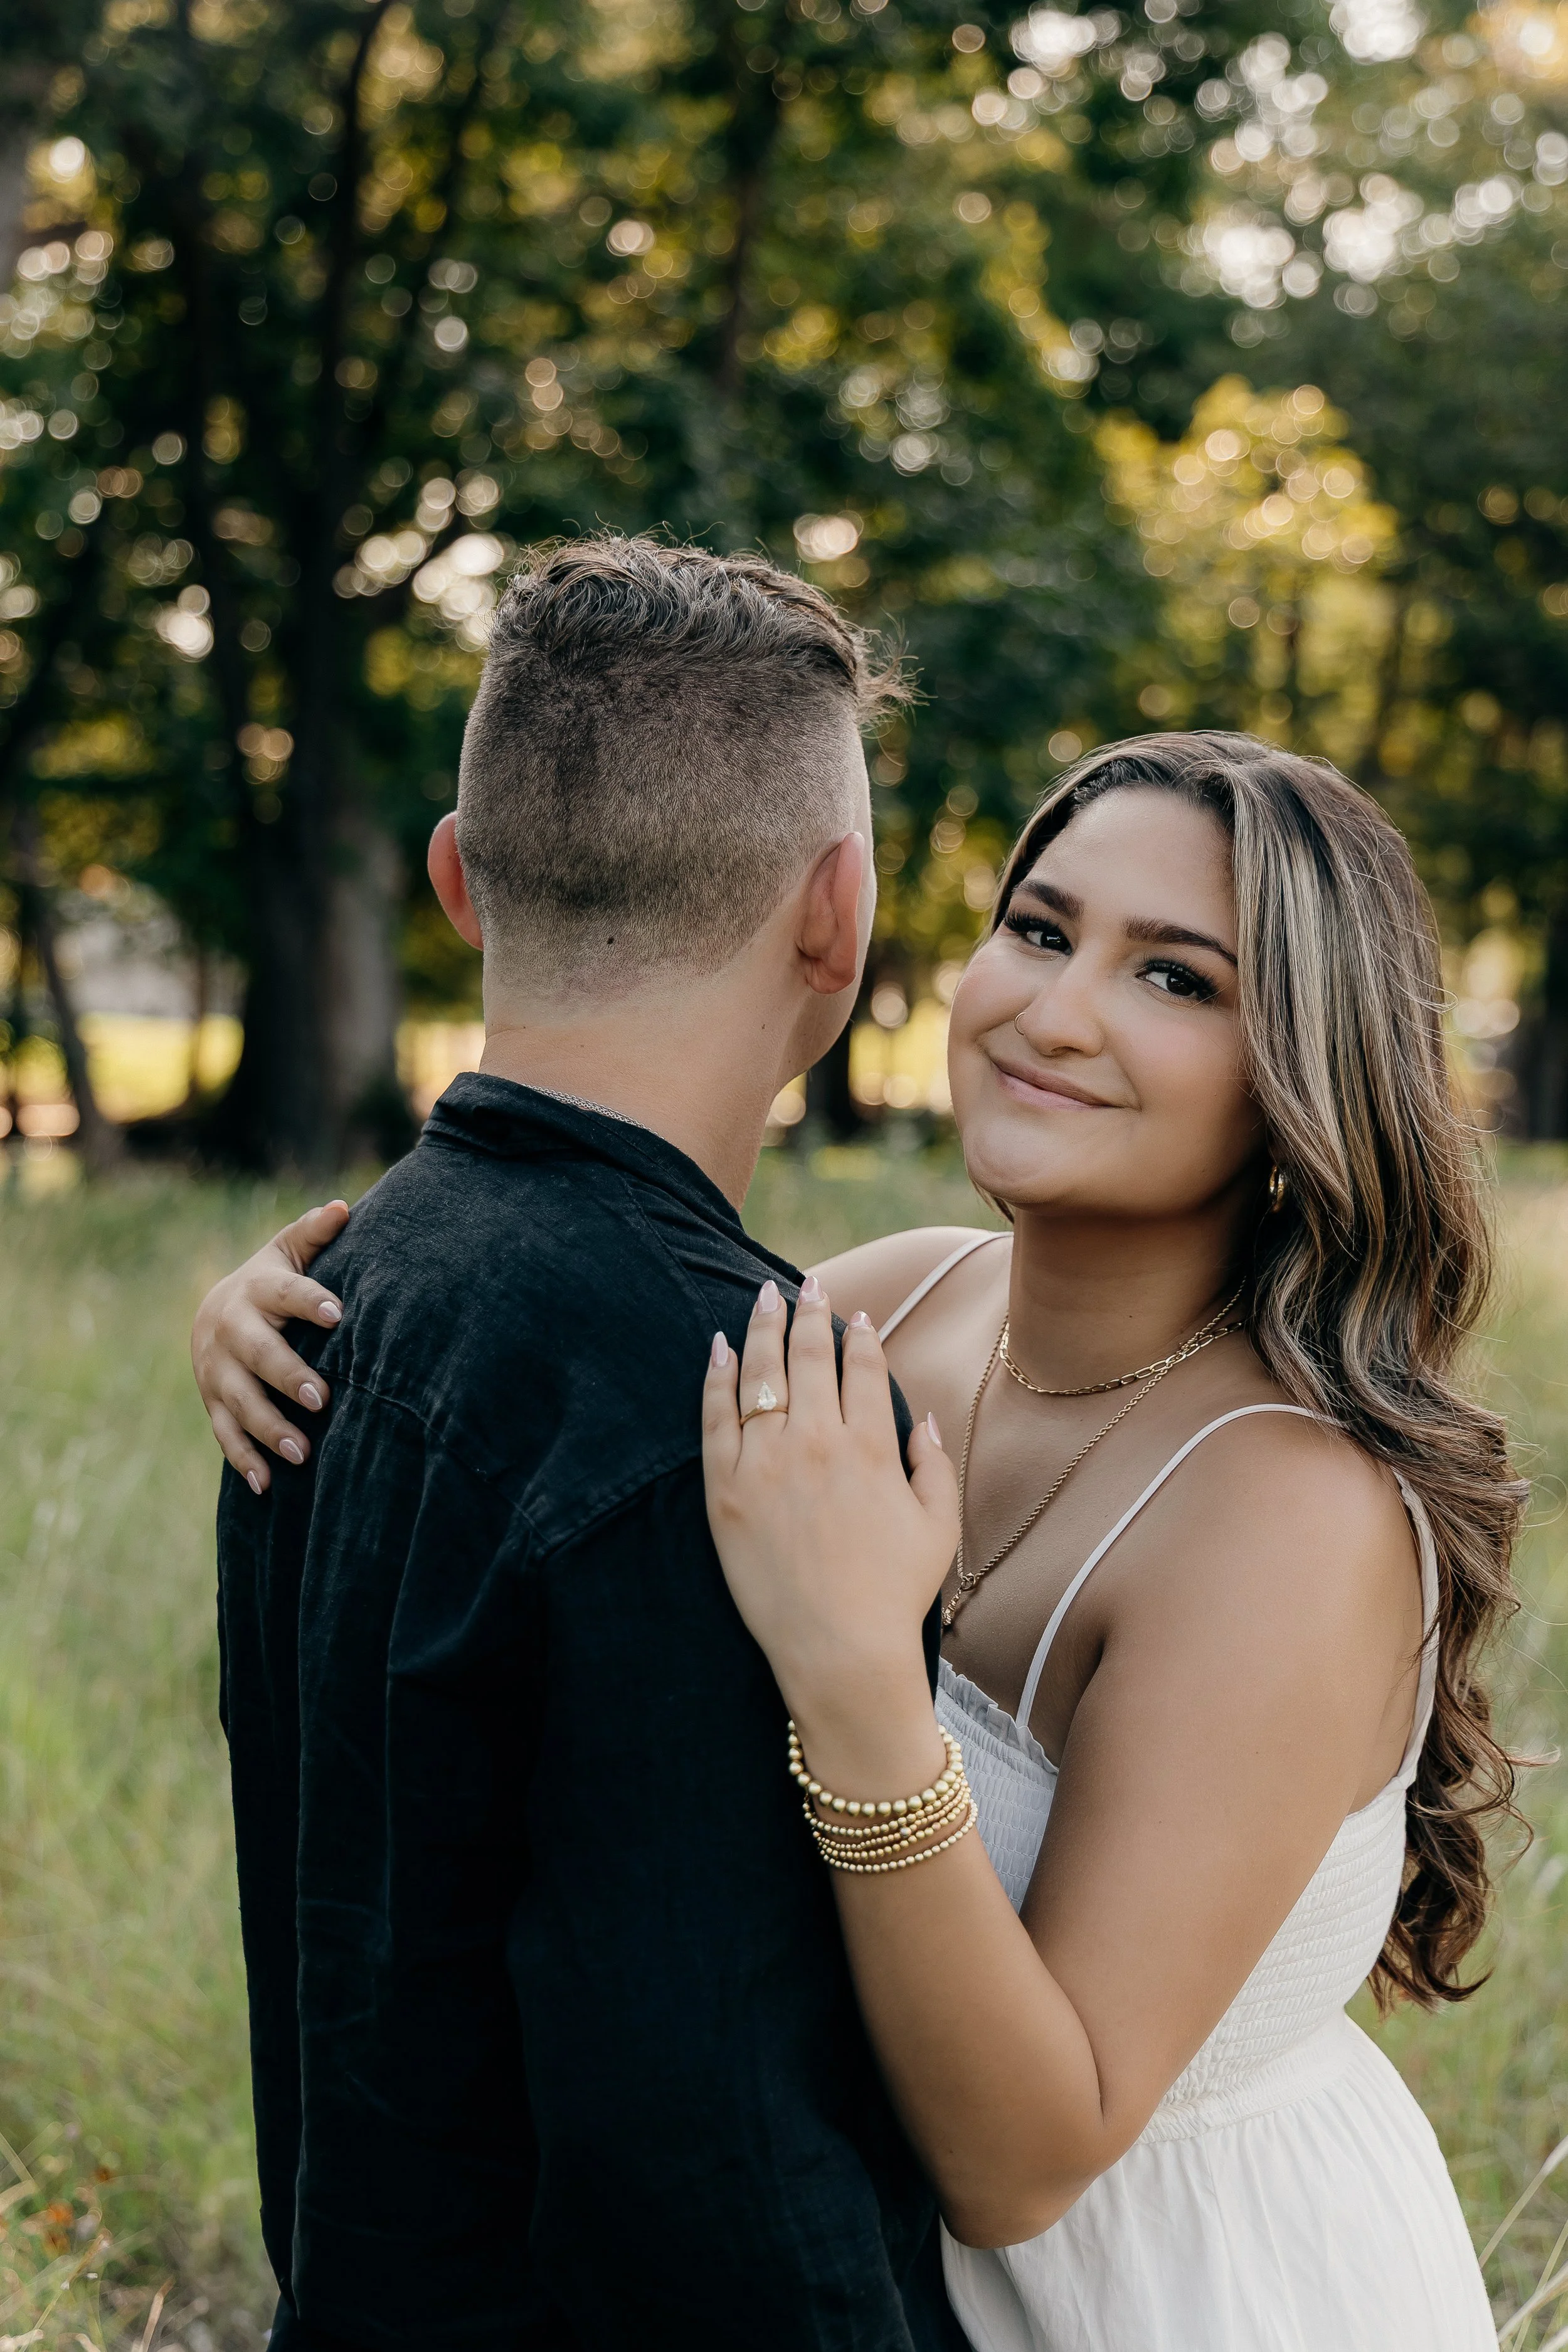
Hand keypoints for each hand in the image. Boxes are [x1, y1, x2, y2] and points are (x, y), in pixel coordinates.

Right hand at [191, 1200, 349, 1491]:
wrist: (215, 1313)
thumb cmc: (272, 1282)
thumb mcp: (287, 1253)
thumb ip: (314, 1234)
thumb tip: (344, 1206)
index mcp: (256, 1289)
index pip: (285, 1293)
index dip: (308, 1300)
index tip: (338, 1314)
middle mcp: (231, 1330)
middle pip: (258, 1354)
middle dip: (287, 1375)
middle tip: (322, 1398)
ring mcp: (217, 1371)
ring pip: (240, 1402)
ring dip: (269, 1428)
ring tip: (302, 1452)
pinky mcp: (212, 1402)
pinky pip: (225, 1435)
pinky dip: (244, 1460)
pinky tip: (267, 1484)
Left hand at [702, 1275, 959, 1792]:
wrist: (838, 1652)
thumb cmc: (893, 1594)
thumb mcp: (938, 1527)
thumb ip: (934, 1464)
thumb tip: (924, 1417)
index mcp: (871, 1448)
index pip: (863, 1368)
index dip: (860, 1335)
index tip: (855, 1316)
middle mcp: (817, 1444)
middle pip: (809, 1356)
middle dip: (810, 1311)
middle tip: (807, 1285)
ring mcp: (766, 1465)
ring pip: (761, 1374)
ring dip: (764, 1327)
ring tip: (764, 1296)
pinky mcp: (724, 1492)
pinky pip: (716, 1418)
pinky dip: (717, 1377)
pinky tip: (720, 1348)